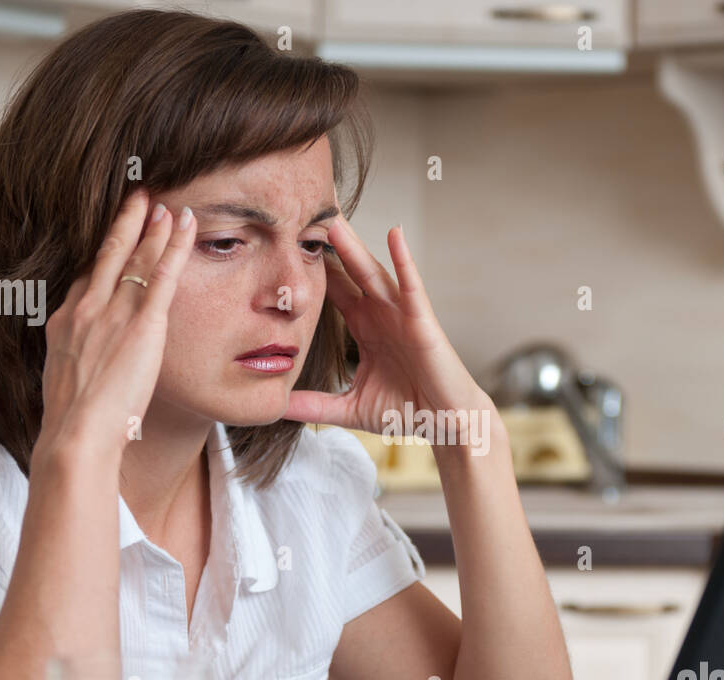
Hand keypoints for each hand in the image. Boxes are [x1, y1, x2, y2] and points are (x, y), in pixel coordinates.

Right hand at [33, 190, 195, 461]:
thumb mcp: (67, 381)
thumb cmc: (74, 423)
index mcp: (66, 321)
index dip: (104, 251)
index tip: (116, 232)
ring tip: (166, 203)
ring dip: (154, 227)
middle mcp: (86, 307)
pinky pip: (162, 273)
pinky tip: (185, 224)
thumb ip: (79, 361)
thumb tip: (87, 366)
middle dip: (126, 222)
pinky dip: (174, 245)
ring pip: (137, 257)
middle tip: (139, 195)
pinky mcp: (142, 323)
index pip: (88, 275)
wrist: (76, 433)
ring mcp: (113, 311)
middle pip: (108, 253)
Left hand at [283, 217, 490, 437]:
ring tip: (333, 218)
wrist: (447, 423)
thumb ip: (314, 406)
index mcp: (363, 327)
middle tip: (301, 213)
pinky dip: (404, 259)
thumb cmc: (407, 411)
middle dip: (327, 244)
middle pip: (347, 271)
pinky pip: (412, 285)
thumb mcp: (350, 408)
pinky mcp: (422, 321)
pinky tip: (394, 234)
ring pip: (373, 272)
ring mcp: (402, 313)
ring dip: (354, 246)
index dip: (309, 268)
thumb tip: (277, 409)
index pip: (331, 290)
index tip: (279, 244)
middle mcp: (380, 313)